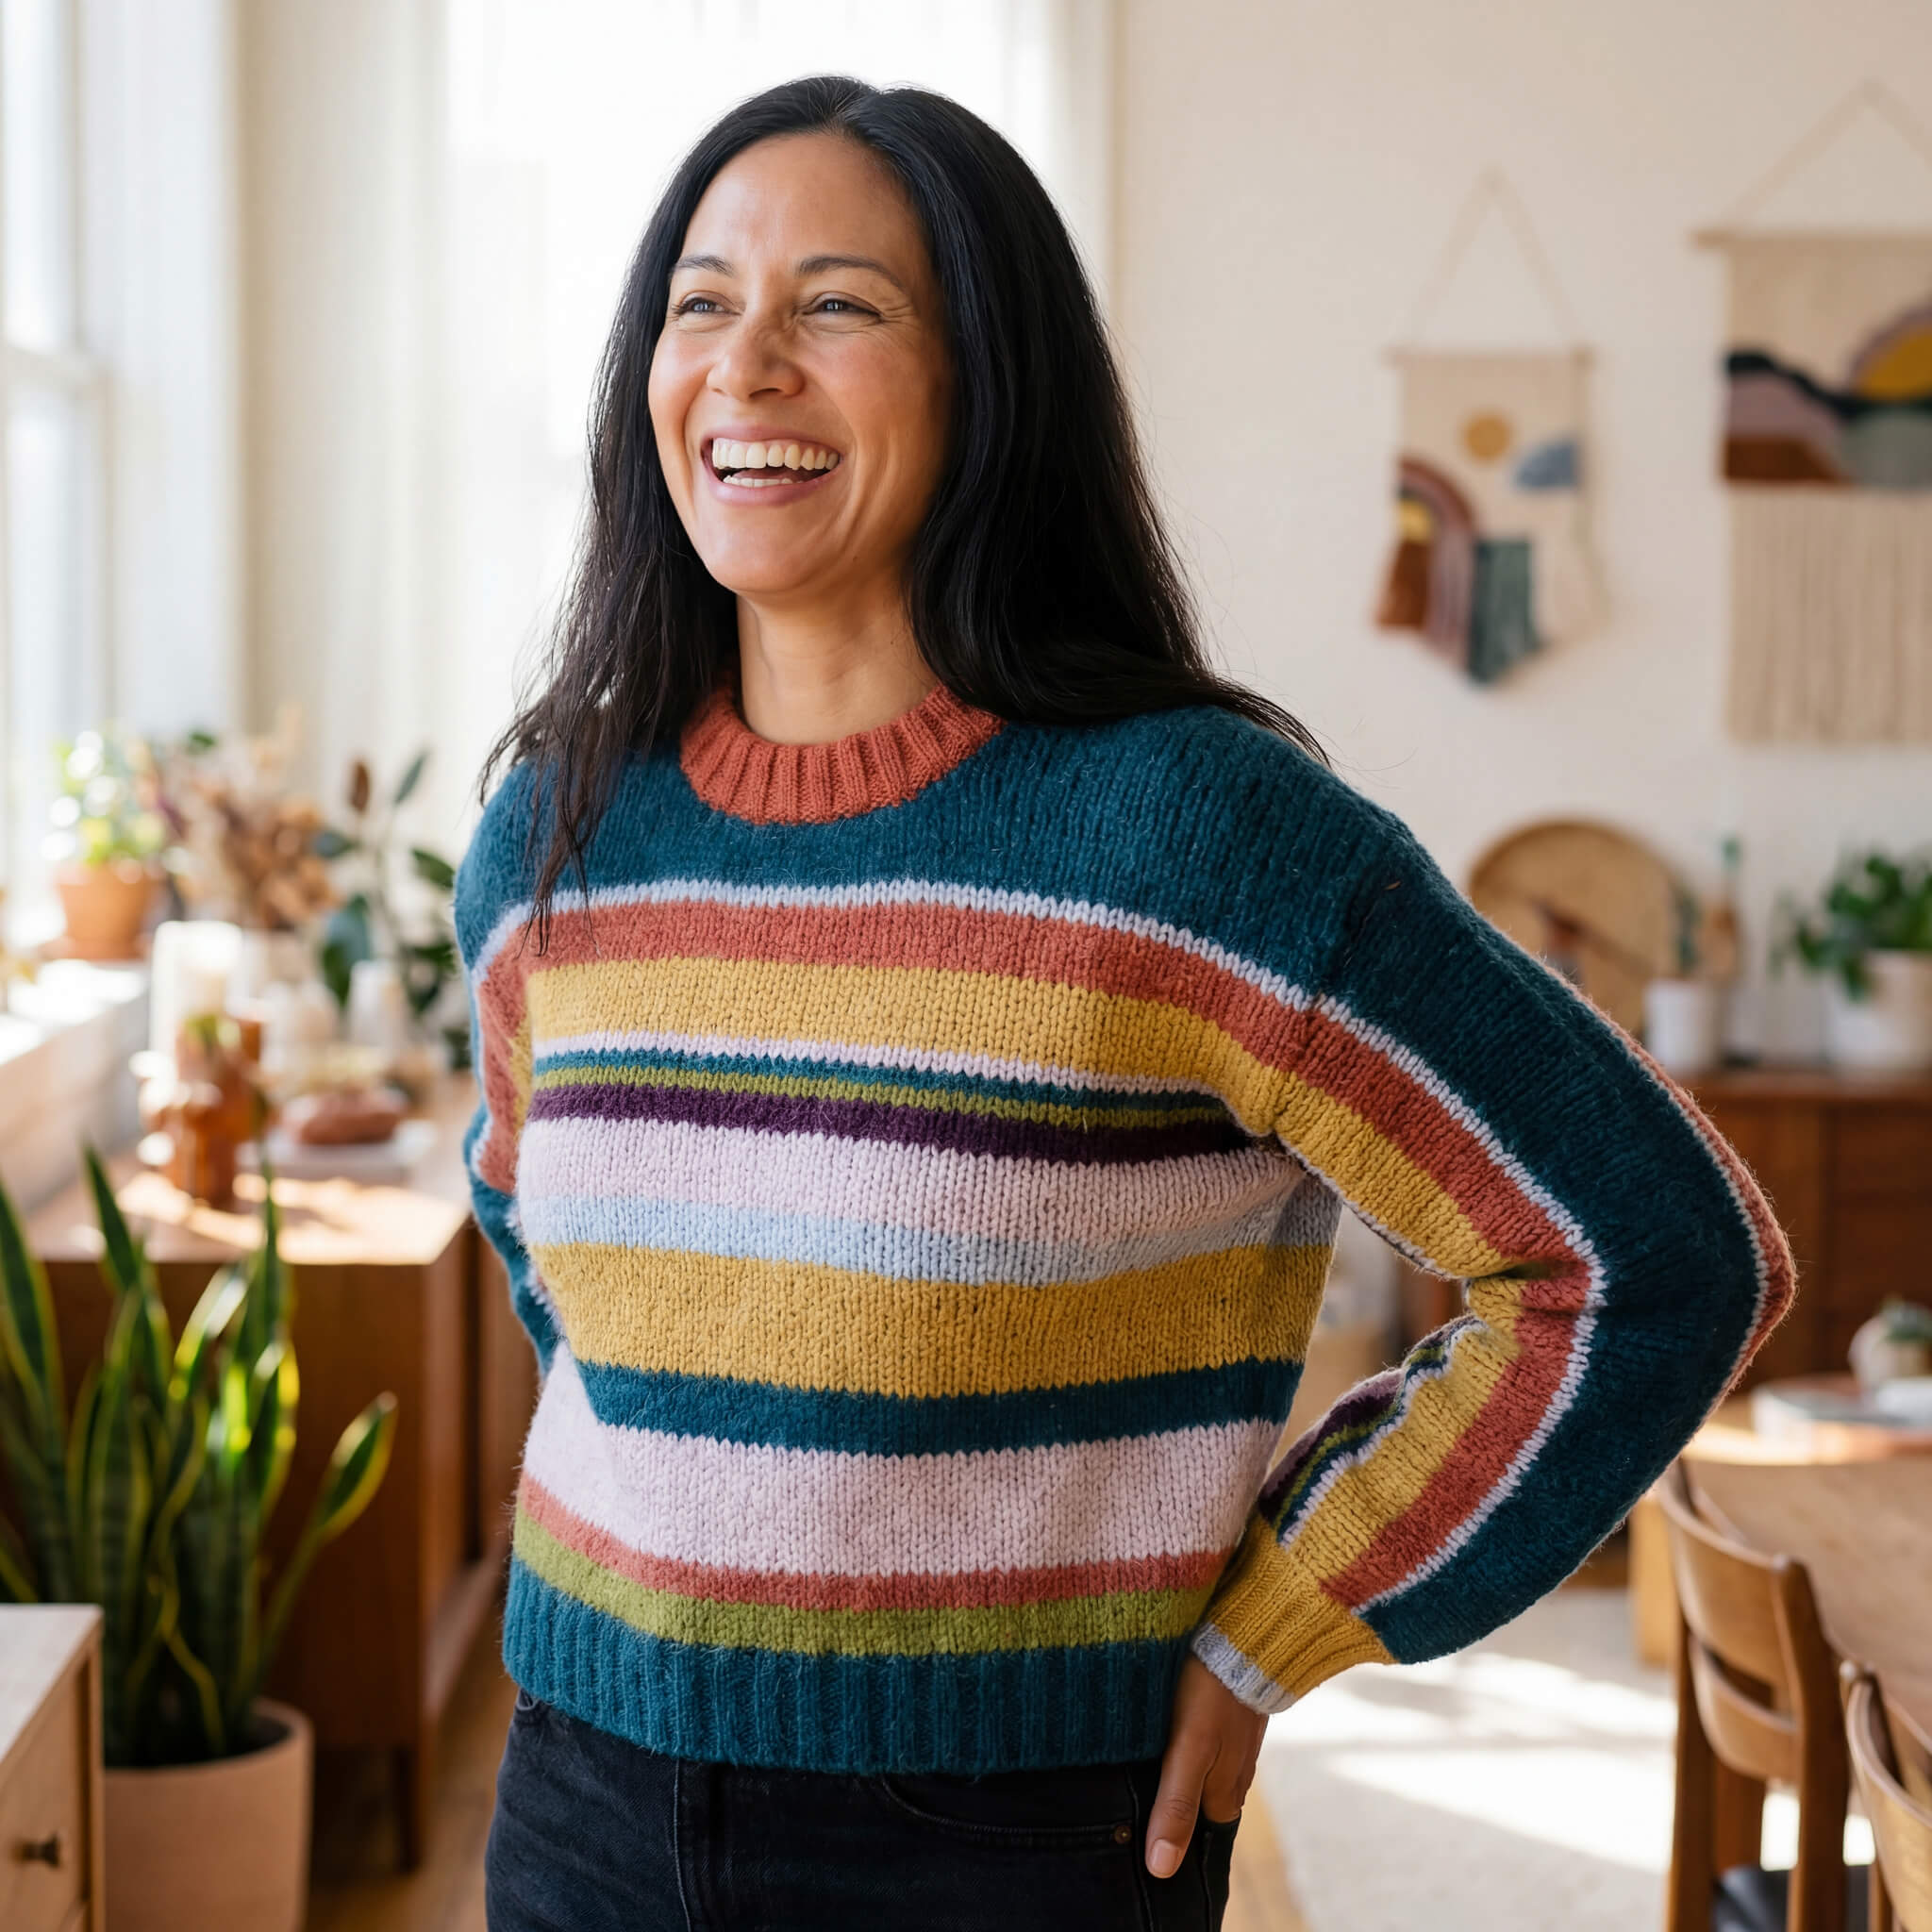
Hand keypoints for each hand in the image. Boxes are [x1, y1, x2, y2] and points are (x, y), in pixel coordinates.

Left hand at [1145, 1655, 1266, 1878]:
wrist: (1244, 1633)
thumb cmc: (1213, 1693)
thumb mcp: (1190, 1751)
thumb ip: (1176, 1806)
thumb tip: (1161, 1869)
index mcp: (1226, 1795)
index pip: (1191, 1831)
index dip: (1162, 1832)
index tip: (1131, 1830)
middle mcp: (1234, 1776)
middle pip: (1192, 1801)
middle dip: (1164, 1799)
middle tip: (1125, 1791)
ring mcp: (1232, 1744)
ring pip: (1195, 1769)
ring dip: (1170, 1767)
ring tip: (1135, 1762)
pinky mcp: (1225, 1714)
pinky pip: (1199, 1740)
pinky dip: (1179, 1740)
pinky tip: (1156, 1730)